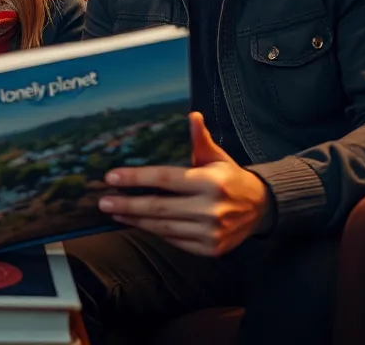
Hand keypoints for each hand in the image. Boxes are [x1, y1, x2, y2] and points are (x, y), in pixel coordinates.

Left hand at [97, 112, 272, 256]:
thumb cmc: (230, 178)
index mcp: (210, 181)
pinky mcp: (210, 248)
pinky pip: (174, 240)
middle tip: (103, 201)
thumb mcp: (217, 157)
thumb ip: (200, 140)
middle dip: (127, 204)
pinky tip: (139, 223)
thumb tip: (192, 116)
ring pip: (163, 227)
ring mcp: (211, 232)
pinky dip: (155, 232)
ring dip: (135, 220)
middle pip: (159, 207)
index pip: (164, 179)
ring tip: (115, 212)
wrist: (261, 208)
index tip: (111, 177)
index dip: (135, 178)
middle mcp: (211, 208)